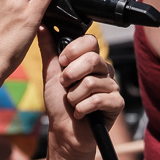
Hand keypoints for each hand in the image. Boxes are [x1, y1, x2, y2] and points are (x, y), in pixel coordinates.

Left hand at [37, 29, 123, 159]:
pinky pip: (99, 99)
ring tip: (72, 103)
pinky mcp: (117, 103)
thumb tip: (43, 27)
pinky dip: (82, 108)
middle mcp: (104, 71)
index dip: (75, 50)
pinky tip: (80, 114)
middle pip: (93, 59)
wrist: (63, 133)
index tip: (62, 61)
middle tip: (65, 86)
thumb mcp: (50, 74)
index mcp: (89, 62)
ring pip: (92, 82)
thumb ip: (49, 50)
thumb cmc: (58, 104)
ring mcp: (112, 87)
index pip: (90, 42)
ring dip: (74, 96)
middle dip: (72, 74)